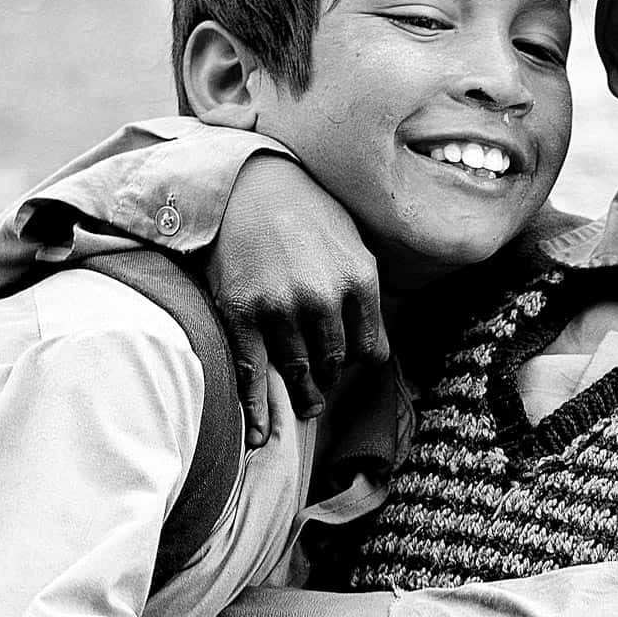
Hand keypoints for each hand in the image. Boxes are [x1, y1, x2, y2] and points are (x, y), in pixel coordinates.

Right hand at [207, 154, 387, 445]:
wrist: (244, 183)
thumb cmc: (302, 209)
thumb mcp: (351, 239)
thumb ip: (364, 286)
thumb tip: (374, 340)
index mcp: (359, 278)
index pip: (370, 350)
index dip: (356, 362)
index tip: (344, 365)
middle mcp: (324, 297)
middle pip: (333, 364)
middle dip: (326, 380)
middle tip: (319, 392)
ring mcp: (282, 308)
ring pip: (297, 372)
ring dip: (300, 396)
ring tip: (303, 406)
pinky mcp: (243, 313)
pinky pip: (254, 374)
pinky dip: (258, 410)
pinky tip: (259, 433)